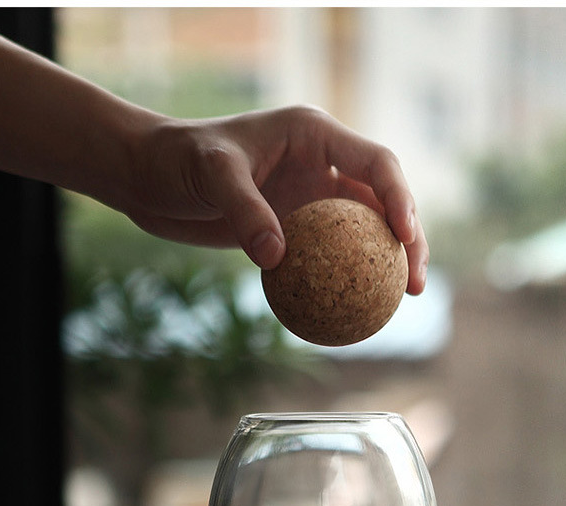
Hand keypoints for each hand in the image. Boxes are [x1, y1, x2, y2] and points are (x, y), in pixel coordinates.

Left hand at [123, 105, 428, 294]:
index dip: (399, 198)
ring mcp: (312, 197)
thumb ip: (245, 210)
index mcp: (314, 134)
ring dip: (388, 264)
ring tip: (403, 301)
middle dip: (411, 240)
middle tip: (415, 283)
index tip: (404, 237)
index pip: (375, 163)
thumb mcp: (212, 176)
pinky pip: (332, 256)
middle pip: (384, 200)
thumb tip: (277, 258)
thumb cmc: (178, 160)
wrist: (151, 177)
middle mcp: (322, 163)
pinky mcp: (295, 228)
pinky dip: (347, 280)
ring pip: (366, 231)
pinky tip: (355, 311)